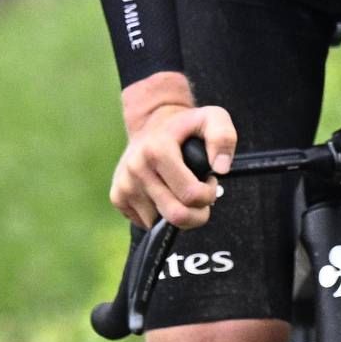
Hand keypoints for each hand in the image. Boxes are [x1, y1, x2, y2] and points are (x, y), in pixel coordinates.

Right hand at [108, 71, 234, 231]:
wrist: (151, 123)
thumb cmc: (186, 126)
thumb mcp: (212, 118)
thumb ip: (223, 138)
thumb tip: (221, 168)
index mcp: (157, 151)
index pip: (191, 195)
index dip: (209, 193)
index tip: (208, 181)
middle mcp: (136, 168)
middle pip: (176, 216)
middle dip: (196, 214)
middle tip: (199, 197)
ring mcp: (124, 185)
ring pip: (160, 223)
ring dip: (176, 213)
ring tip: (179, 189)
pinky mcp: (117, 196)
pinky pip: (145, 222)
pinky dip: (158, 214)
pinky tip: (162, 193)